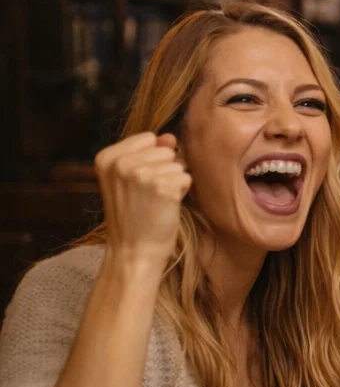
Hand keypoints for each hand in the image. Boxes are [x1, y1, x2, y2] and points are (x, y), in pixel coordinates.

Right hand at [96, 132, 190, 267]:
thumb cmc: (134, 215)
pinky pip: (187, 178)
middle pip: (166, 151)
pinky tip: (166, 206)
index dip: (151, 160)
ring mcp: (140, 173)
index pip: (149, 138)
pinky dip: (182, 192)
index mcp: (107, 157)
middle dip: (164, 171)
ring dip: (173, 182)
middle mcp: (121, 162)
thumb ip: (149, 152)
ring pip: (178, 164)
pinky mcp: (162, 186)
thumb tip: (170, 136)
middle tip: (149, 196)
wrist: (134, 250)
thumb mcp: (131, 179)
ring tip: (156, 201)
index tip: (138, 183)